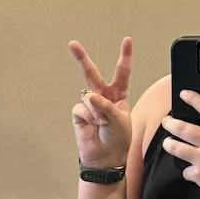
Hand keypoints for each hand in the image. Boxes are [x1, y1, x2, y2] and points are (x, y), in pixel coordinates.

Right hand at [70, 37, 132, 169]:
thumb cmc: (118, 139)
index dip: (124, 56)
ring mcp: (89, 105)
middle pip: (92, 74)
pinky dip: (89, 116)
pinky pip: (82, 108)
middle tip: (72, 44)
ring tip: (102, 125)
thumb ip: (106, 106)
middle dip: (82, 58)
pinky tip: (92, 126)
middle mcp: (103, 97)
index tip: (127, 40)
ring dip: (98, 111)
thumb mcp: (120, 120)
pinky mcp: (79, 114)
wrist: (105, 158)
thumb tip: (89, 97)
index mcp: (118, 95)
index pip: (122, 72)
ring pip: (89, 96)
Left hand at [161, 92, 199, 198]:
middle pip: (185, 128)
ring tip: (167, 143)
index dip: (194, 99)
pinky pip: (186, 171)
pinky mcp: (199, 175)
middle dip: (172, 123)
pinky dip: (189, 172)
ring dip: (169, 144)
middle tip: (166, 122)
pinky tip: (194, 174)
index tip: (183, 94)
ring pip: (177, 147)